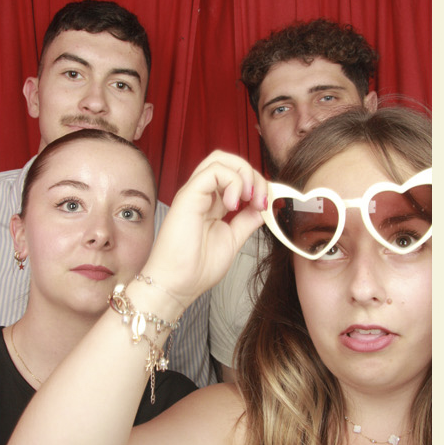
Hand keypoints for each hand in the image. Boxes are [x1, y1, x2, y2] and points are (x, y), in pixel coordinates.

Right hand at [140, 150, 269, 307]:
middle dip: (252, 174)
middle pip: (228, 161)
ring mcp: (195, 193)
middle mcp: (203, 194)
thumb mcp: (233, 240)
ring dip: (244, 174)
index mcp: (213, 204)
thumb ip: (246, 222)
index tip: (265, 206)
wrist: (178, 285)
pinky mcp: (188, 195)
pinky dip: (232, 182)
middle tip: (260, 199)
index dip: (256, 185)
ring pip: (221, 159)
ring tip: (248, 200)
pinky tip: (234, 205)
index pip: (236, 176)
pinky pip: (214, 171)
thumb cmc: (197, 269)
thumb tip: (261, 208)